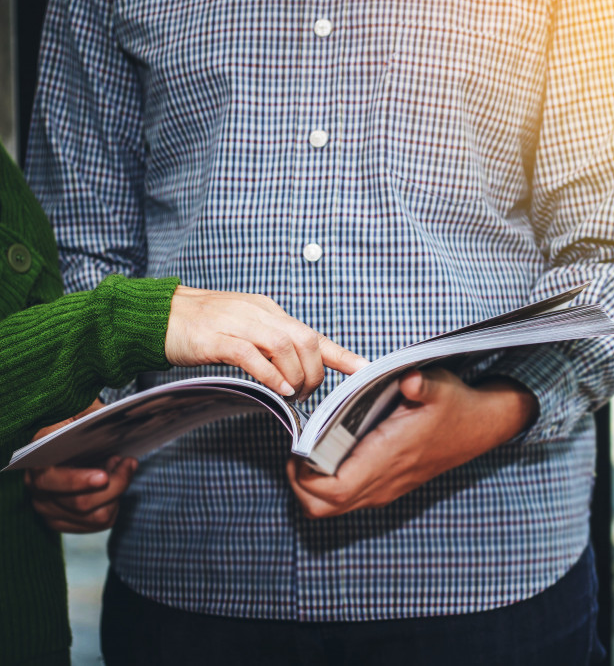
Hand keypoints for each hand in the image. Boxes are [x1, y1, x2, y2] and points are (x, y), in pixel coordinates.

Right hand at [25, 399, 135, 532]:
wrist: (74, 437)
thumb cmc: (82, 423)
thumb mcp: (87, 411)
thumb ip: (95, 415)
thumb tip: (114, 420)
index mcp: (36, 459)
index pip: (51, 479)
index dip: (77, 481)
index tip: (104, 476)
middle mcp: (37, 487)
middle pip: (81, 503)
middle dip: (115, 485)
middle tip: (128, 461)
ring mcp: (48, 508)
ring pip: (96, 516)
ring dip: (117, 493)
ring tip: (120, 468)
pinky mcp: (63, 521)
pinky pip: (99, 523)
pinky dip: (114, 504)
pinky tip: (114, 485)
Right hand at [165, 286, 367, 401]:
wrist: (157, 315)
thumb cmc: (203, 327)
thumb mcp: (245, 331)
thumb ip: (270, 346)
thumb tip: (297, 372)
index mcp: (269, 311)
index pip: (312, 333)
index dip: (341, 354)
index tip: (364, 369)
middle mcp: (258, 313)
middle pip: (305, 338)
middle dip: (315, 371)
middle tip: (306, 393)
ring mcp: (235, 322)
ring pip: (283, 344)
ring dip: (295, 374)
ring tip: (292, 394)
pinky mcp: (213, 337)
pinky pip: (250, 353)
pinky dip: (270, 373)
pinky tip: (279, 389)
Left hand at [286, 369, 538, 516]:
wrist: (480, 426)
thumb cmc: (454, 404)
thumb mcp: (439, 386)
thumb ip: (421, 384)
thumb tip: (409, 380)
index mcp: (388, 458)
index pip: (332, 490)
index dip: (304, 476)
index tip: (297, 447)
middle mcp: (383, 482)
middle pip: (322, 506)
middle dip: (299, 485)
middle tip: (297, 452)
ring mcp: (385, 488)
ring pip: (331, 507)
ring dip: (311, 487)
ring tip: (309, 453)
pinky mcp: (387, 487)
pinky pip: (347, 499)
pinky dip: (327, 485)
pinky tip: (331, 454)